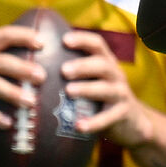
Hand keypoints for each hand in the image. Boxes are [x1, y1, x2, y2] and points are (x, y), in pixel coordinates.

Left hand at [61, 29, 152, 146]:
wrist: (133, 122)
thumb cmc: (101, 98)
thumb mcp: (93, 80)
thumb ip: (73, 72)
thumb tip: (33, 64)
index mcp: (106, 63)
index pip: (98, 44)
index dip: (83, 40)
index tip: (64, 40)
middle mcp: (115, 75)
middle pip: (103, 65)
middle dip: (83, 65)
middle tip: (63, 70)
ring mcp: (121, 94)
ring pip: (106, 89)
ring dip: (87, 89)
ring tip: (69, 91)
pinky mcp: (123, 114)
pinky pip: (109, 117)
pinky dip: (94, 122)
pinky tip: (79, 126)